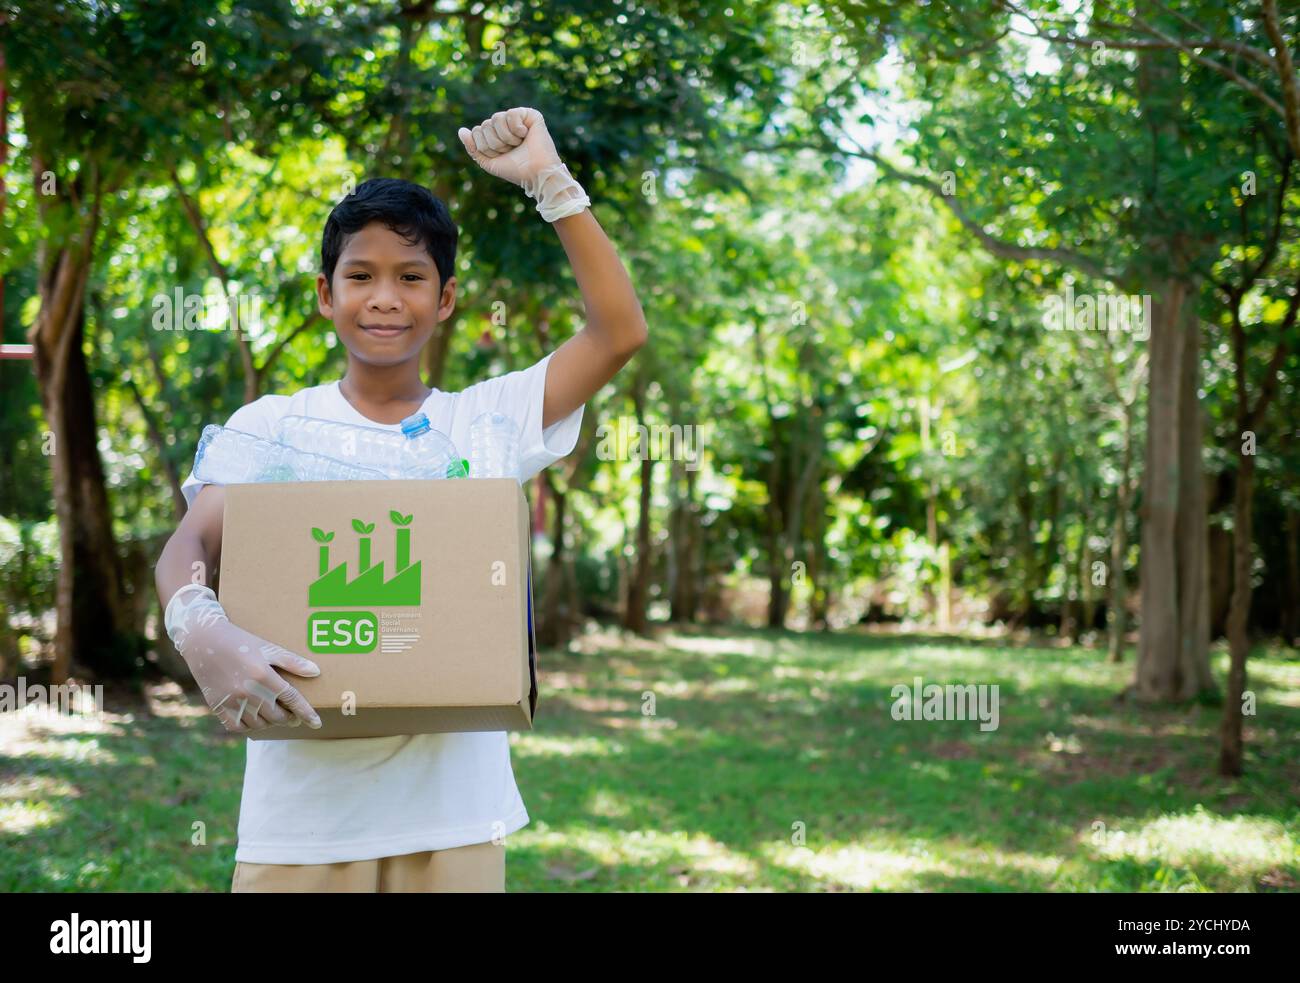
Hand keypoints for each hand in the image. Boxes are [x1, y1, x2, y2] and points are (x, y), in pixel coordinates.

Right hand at [165, 585, 322, 733]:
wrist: (203, 640)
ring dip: (271, 723)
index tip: (317, 723)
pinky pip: (237, 726)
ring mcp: (231, 700)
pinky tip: (254, 719)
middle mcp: (248, 691)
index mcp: (264, 675)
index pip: (292, 699)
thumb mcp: (268, 647)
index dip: (306, 713)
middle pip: (277, 715)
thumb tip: (316, 672)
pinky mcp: (217, 706)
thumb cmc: (240, 641)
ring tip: (275, 716)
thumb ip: (292, 662)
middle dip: (289, 718)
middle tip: (293, 716)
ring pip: (259, 724)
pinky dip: (248, 726)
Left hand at [457, 107, 561, 189]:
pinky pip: (511, 114)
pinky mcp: (529, 114)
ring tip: (519, 144)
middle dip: (496, 143)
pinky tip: (526, 135)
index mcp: (495, 134)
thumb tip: (461, 130)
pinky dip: (517, 129)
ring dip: (506, 137)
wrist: (536, 174)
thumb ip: (473, 148)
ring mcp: (517, 118)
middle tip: (511, 150)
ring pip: (496, 118)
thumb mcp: (488, 162)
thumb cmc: (515, 170)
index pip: (476, 132)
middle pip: (485, 125)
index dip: (486, 147)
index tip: (500, 156)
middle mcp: (504, 125)